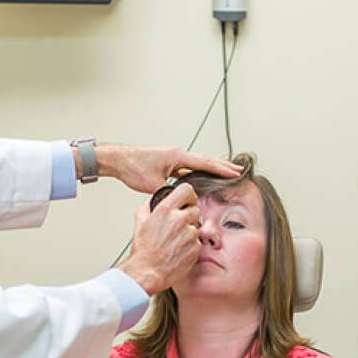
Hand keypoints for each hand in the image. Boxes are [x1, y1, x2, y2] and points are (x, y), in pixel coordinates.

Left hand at [95, 143, 241, 193]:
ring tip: (225, 172)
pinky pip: (187, 167)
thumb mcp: (152, 184)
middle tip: (238, 170)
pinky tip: (201, 177)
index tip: (236, 172)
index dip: (222, 169)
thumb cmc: (133, 166)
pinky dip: (198, 171)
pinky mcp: (167, 162)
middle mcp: (177, 154)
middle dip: (223, 166)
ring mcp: (172, 157)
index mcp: (177, 156)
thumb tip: (178, 202)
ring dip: (211, 167)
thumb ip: (168, 193)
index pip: (205, 162)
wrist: (119, 159)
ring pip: (197, 163)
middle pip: (206, 160)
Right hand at [117, 183, 201, 295]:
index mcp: (166, 210)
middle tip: (178, 226)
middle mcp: (180, 219)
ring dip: (188, 232)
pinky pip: (197, 241)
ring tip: (174, 241)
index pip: (186, 190)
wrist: (148, 271)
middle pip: (195, 209)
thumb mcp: (140, 221)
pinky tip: (178, 250)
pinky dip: (190, 245)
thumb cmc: (143, 250)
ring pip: (196, 227)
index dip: (188, 195)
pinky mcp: (196, 247)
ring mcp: (190, 234)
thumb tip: (155, 199)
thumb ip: (149, 205)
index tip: (186, 201)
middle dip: (188, 216)